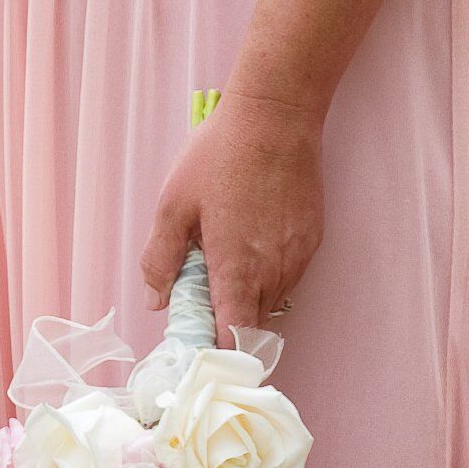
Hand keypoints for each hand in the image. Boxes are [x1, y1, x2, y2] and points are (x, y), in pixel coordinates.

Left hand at [143, 91, 327, 333]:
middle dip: (226, 318)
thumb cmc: (220, 154)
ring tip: (225, 256)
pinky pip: (288, 275)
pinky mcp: (312, 240)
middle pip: (251, 323)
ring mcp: (297, 257)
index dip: (217, 351)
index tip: (198, 347)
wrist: (276, 116)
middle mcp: (273, 271)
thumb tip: (156, 299)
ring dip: (247, 295)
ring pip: (271, 300)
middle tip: (201, 290)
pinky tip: (251, 239)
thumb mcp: (173, 204)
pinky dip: (267, 273)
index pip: (234, 338)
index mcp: (236, 268)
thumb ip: (161, 259)